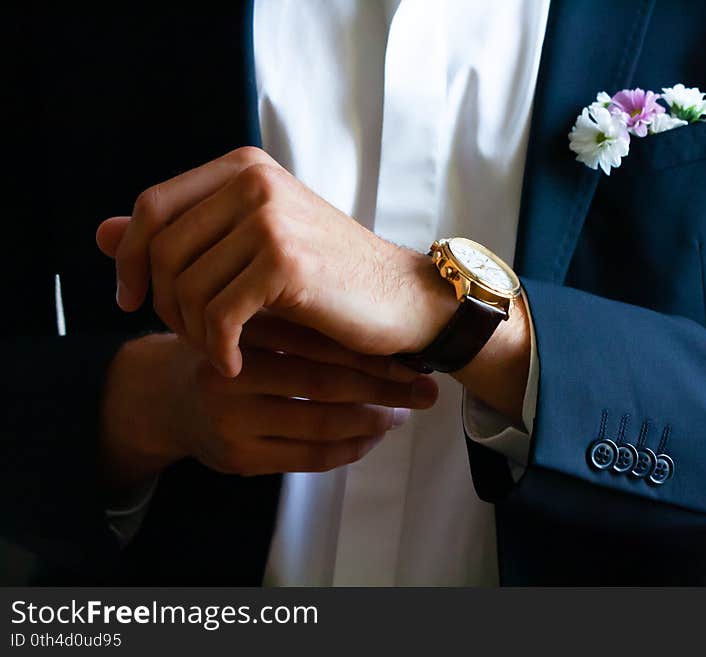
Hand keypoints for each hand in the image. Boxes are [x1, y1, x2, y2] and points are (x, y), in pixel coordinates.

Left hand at [97, 147, 457, 376]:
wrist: (402, 300)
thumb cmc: (331, 279)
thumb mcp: (250, 249)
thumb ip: (181, 235)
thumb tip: (98, 234)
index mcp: (244, 169)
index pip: (151, 207)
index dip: (129, 258)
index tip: (130, 301)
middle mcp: (253, 181)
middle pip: (160, 250)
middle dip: (162, 305)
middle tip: (193, 338)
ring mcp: (269, 217)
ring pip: (183, 287)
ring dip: (191, 333)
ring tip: (220, 351)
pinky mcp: (283, 261)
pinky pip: (216, 315)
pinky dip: (217, 350)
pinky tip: (234, 365)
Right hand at [100, 313, 438, 496]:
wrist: (164, 399)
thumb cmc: (230, 352)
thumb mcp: (252, 322)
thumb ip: (298, 315)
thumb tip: (378, 319)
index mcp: (239, 331)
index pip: (317, 340)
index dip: (368, 350)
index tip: (411, 354)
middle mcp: (231, 376)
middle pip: (324, 383)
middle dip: (384, 387)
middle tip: (426, 388)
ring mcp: (232, 422)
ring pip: (321, 424)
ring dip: (374, 419)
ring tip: (407, 411)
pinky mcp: (239, 460)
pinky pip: (310, 458)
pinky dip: (351, 448)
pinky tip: (376, 436)